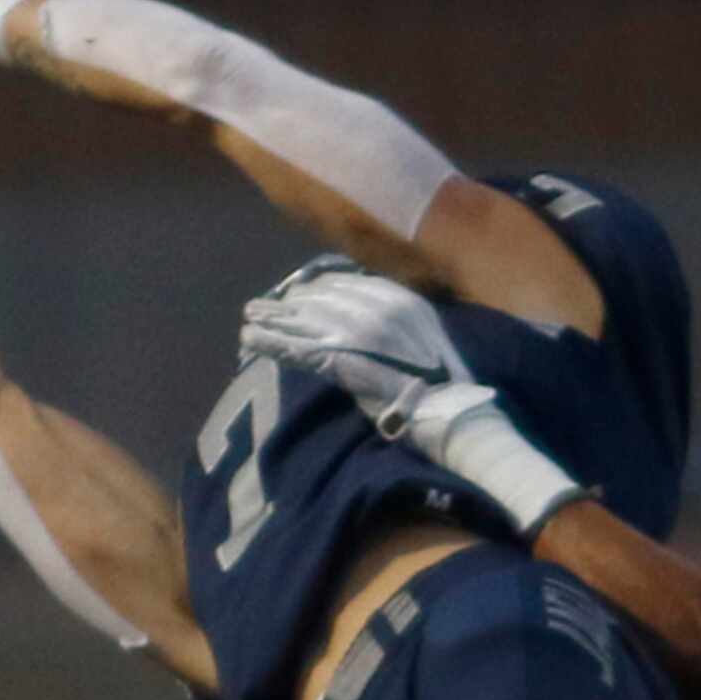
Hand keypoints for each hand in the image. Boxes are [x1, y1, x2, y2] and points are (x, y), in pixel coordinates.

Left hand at [239, 265, 583, 534]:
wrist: (452, 415)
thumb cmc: (447, 390)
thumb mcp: (427, 346)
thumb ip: (402, 333)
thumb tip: (380, 334)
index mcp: (402, 300)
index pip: (349, 284)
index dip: (319, 290)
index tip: (299, 294)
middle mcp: (378, 308)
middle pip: (321, 298)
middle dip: (290, 303)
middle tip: (264, 306)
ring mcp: (359, 333)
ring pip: (304, 319)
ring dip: (272, 319)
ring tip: (248, 319)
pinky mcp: (342, 360)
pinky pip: (297, 349)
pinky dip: (270, 344)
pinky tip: (249, 341)